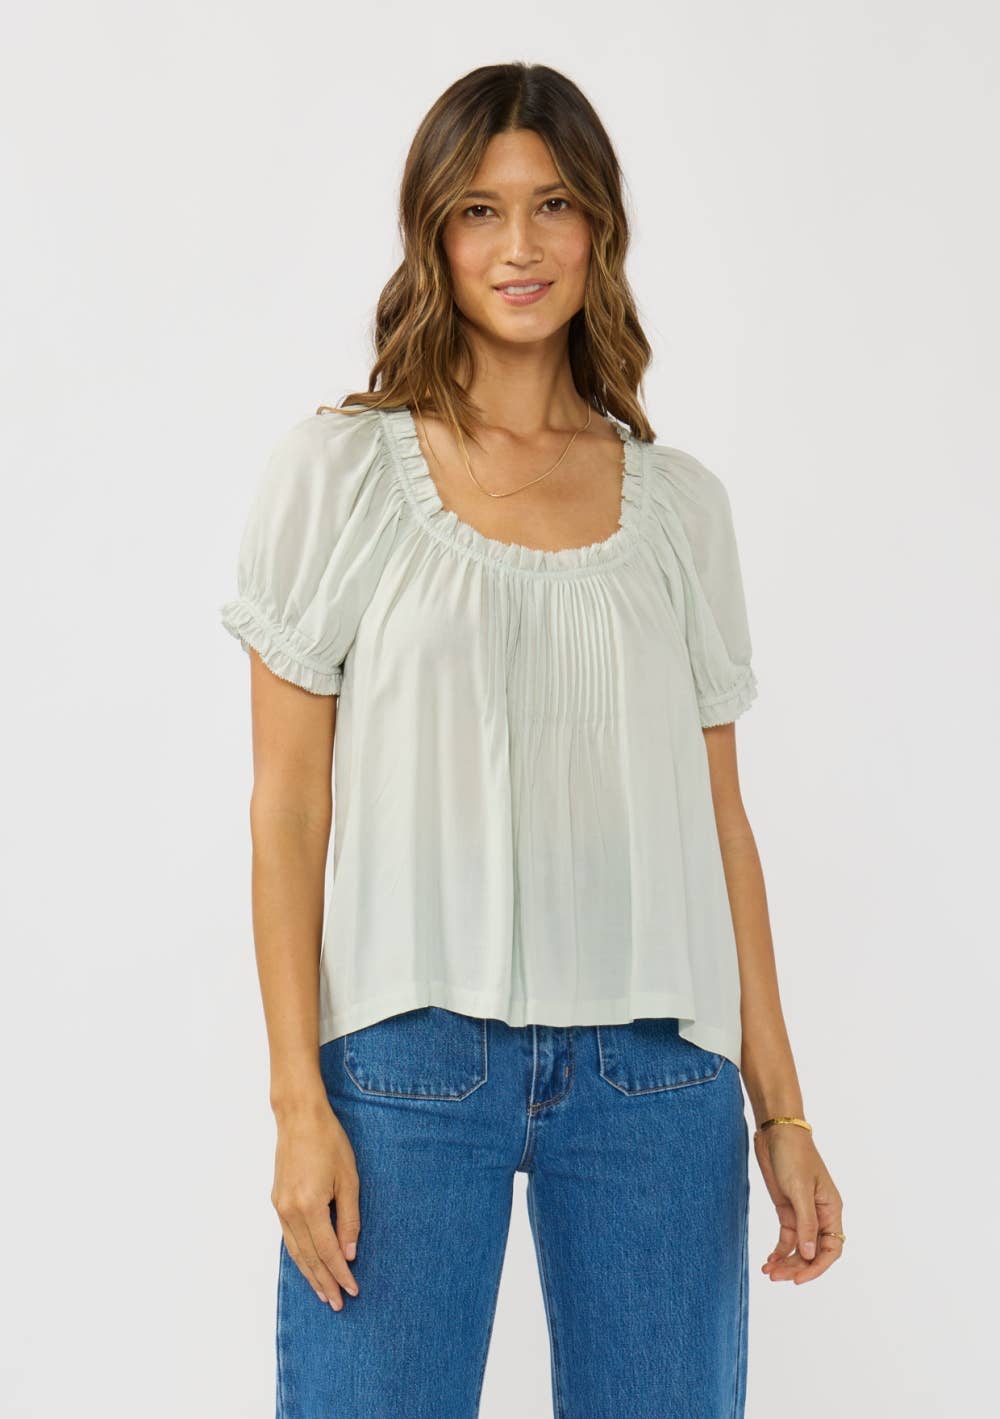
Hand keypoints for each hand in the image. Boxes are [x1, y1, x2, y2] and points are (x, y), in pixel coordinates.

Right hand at [271, 1098, 361, 1310]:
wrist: (300, 1118)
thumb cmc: (329, 1143)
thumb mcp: (349, 1180)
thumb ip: (349, 1219)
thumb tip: (349, 1253)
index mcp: (310, 1206)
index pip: (327, 1251)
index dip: (341, 1273)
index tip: (353, 1290)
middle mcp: (290, 1211)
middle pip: (309, 1257)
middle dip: (324, 1282)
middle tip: (338, 1303)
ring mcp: (280, 1207)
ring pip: (295, 1251)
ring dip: (310, 1274)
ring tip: (323, 1293)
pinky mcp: (277, 1201)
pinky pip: (288, 1238)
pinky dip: (299, 1256)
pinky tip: (308, 1265)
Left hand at [753, 1124, 844, 1283]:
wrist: (776, 1133)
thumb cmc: (793, 1155)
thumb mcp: (800, 1189)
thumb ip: (806, 1223)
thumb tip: (811, 1254)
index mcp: (831, 1209)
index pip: (831, 1248)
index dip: (817, 1266)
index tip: (799, 1278)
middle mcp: (820, 1215)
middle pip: (813, 1251)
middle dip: (797, 1266)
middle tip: (777, 1277)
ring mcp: (803, 1213)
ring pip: (799, 1247)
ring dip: (786, 1262)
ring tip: (769, 1272)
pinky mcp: (787, 1209)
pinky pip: (787, 1238)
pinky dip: (779, 1250)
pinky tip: (769, 1260)